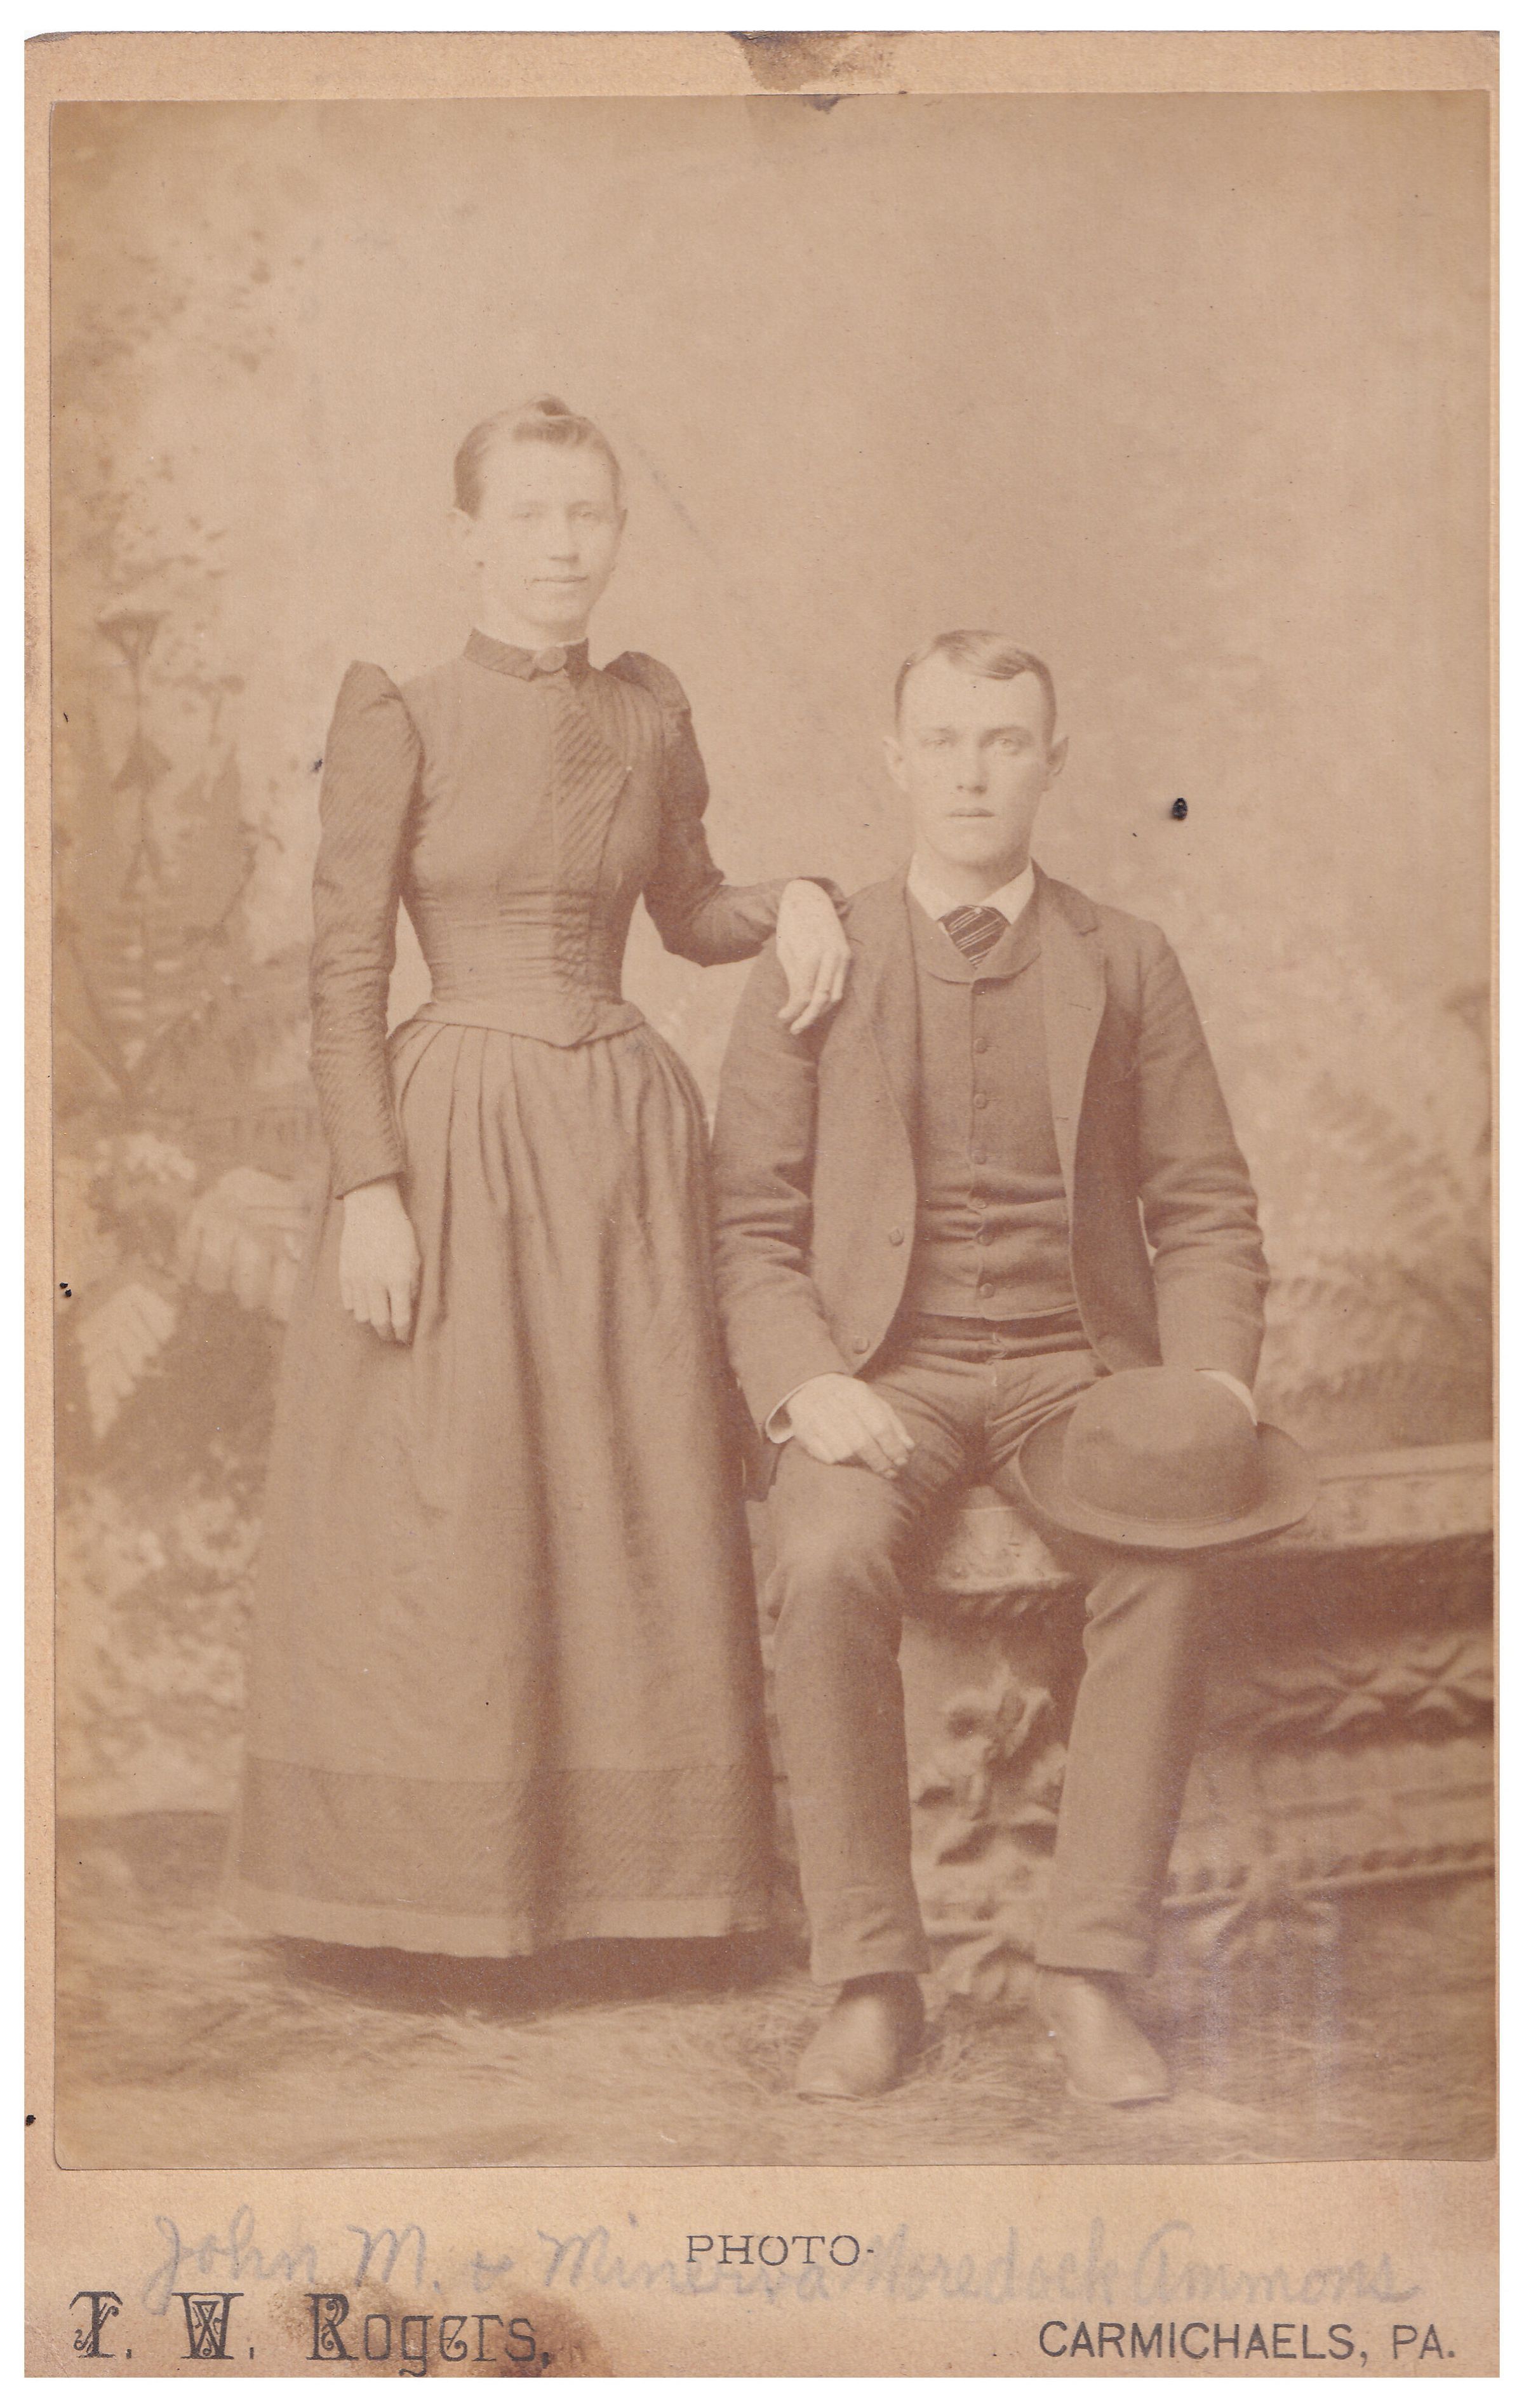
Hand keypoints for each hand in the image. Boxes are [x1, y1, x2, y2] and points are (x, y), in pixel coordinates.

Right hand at [338, 1177, 420, 1342]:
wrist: (372, 1210)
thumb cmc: (399, 1232)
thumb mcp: (414, 1258)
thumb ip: (411, 1286)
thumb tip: (407, 1308)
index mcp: (398, 1279)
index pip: (400, 1319)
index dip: (403, 1334)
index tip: (405, 1338)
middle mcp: (376, 1283)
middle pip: (379, 1322)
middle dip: (387, 1334)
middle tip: (391, 1336)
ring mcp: (357, 1279)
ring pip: (361, 1316)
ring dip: (371, 1321)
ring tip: (378, 1319)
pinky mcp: (344, 1274)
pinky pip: (348, 1303)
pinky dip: (357, 1308)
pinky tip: (364, 1304)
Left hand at [775, 879, 849, 1033]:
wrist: (810, 898)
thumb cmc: (792, 925)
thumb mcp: (785, 951)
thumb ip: (794, 979)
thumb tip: (796, 1007)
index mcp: (812, 953)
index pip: (805, 993)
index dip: (793, 1010)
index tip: (781, 1018)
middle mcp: (831, 956)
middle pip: (822, 999)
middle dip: (807, 1018)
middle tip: (793, 1030)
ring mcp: (842, 956)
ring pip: (834, 996)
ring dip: (820, 1011)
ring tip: (803, 1020)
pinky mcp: (847, 956)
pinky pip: (840, 985)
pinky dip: (829, 999)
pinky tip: (816, 1006)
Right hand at [785, 1374, 915, 1477]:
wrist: (808, 1387)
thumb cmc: (848, 1399)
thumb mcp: (873, 1402)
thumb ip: (892, 1424)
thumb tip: (909, 1448)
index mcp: (855, 1393)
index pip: (879, 1425)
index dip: (893, 1447)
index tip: (902, 1461)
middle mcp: (834, 1404)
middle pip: (861, 1442)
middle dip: (879, 1461)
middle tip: (889, 1472)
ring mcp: (815, 1419)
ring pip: (844, 1453)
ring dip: (860, 1463)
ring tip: (868, 1463)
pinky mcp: (803, 1433)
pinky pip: (827, 1458)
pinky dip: (841, 1462)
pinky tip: (848, 1459)